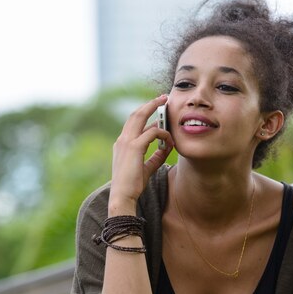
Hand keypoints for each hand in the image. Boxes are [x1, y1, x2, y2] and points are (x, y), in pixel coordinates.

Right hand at [108, 95, 173, 214]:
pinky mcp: (134, 147)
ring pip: (140, 116)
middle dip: (149, 104)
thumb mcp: (146, 168)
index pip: (134, 123)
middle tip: (163, 98)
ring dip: (154, 108)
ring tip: (166, 103)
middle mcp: (122, 140)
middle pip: (135, 114)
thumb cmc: (132, 185)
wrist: (122, 196)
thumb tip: (167, 147)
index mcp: (122, 144)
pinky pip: (151, 132)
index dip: (145, 113)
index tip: (156, 109)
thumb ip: (156, 156)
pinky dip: (162, 133)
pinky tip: (170, 139)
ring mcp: (126, 142)